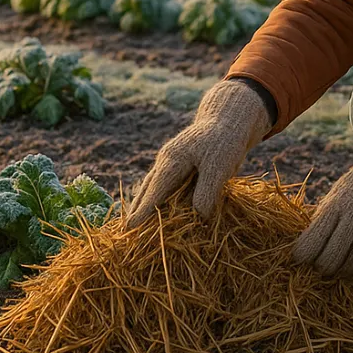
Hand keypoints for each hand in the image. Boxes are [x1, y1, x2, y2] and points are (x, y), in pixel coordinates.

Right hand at [124, 79, 271, 229]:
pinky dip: (158, 198)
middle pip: (147, 188)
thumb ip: (206, 192)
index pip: (155, 190)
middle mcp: (166, 161)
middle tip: (125, 231)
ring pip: (153, 186)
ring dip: (145, 204)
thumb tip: (197, 217)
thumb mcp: (220, 167)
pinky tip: (155, 211)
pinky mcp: (180, 167)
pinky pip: (164, 186)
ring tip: (133, 223)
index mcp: (173, 160)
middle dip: (137, 209)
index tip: (130, 227)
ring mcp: (171, 163)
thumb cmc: (224, 143)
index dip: (144, 210)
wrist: (228, 121)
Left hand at [291, 126, 352, 277]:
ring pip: (351, 264)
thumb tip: (305, 243)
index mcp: (335, 206)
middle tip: (319, 264)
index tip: (299, 257)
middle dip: (321, 267)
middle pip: (330, 258)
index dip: (301, 255)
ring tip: (336, 267)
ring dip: (341, 271)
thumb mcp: (337, 194)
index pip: (312, 241)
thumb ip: (323, 217)